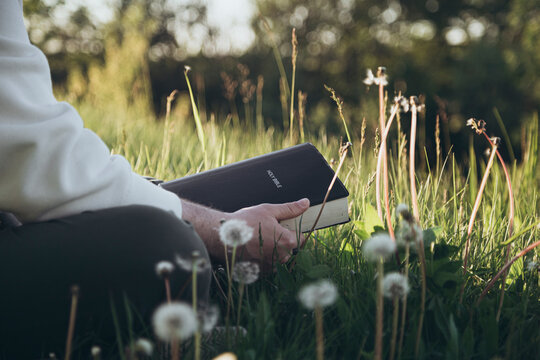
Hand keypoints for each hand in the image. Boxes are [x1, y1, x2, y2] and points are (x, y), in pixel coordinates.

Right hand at [181, 198, 309, 271]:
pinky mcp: (260, 273)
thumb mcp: (269, 211)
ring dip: (272, 250)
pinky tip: (252, 248)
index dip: (290, 230)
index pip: (300, 237)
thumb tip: (305, 203)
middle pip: (289, 248)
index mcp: (287, 242)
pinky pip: (268, 265)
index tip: (279, 226)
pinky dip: (263, 258)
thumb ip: (290, 209)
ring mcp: (270, 267)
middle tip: (265, 231)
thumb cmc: (244, 224)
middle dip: (281, 240)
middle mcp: (281, 257)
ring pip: (278, 257)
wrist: (222, 237)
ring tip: (257, 239)